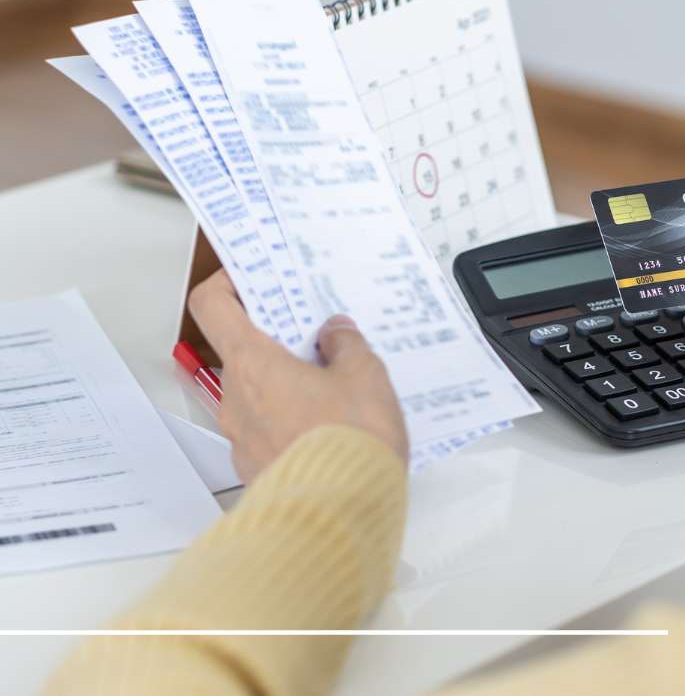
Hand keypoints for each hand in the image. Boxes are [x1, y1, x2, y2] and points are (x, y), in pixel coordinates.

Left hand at [187, 270, 407, 482]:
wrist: (342, 513)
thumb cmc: (349, 441)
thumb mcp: (365, 375)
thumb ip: (346, 346)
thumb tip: (335, 333)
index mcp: (254, 363)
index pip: (213, 307)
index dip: (226, 285)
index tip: (250, 279)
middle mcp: (236, 399)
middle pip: (239, 352)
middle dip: (275, 341)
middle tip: (314, 336)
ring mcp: (242, 437)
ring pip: (255, 394)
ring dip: (285, 384)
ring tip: (333, 386)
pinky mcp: (257, 468)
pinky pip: (267, 431)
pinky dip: (290, 420)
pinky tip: (330, 424)